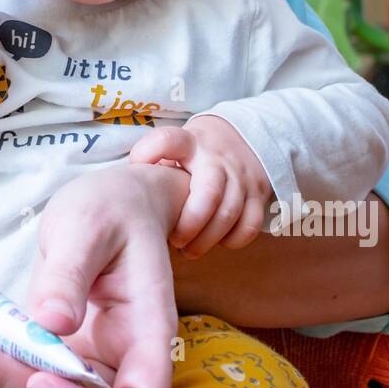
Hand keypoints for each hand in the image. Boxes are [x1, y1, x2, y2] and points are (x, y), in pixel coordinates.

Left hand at [0, 163, 182, 387]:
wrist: (108, 205)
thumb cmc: (112, 209)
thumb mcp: (89, 225)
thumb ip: (71, 273)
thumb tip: (51, 321)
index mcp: (146, 331)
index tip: (38, 378)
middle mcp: (118, 358)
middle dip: (11, 382)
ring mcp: (83, 359)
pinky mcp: (51, 352)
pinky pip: (18, 371)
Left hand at [129, 117, 272, 258]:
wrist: (240, 139)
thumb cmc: (193, 154)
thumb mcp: (172, 148)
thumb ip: (153, 163)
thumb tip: (129, 188)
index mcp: (188, 144)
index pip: (168, 141)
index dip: (151, 153)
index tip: (139, 169)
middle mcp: (217, 159)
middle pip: (208, 194)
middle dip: (190, 225)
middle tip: (175, 240)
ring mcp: (241, 176)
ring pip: (229, 214)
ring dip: (206, 239)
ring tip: (189, 248)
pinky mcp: (259, 194)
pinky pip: (250, 225)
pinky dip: (232, 240)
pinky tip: (216, 241)